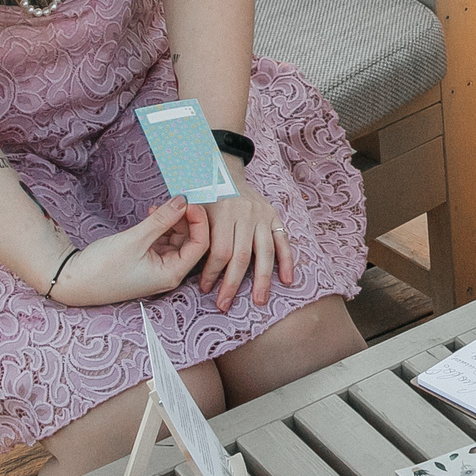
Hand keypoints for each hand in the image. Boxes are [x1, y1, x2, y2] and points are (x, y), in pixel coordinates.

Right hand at [49, 195, 210, 306]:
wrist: (72, 280)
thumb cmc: (102, 268)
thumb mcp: (135, 239)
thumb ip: (162, 220)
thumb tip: (183, 201)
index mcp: (171, 274)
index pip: (200, 245)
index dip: (199, 221)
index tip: (189, 201)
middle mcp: (169, 273)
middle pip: (191, 241)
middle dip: (185, 219)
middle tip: (175, 199)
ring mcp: (158, 268)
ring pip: (177, 239)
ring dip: (171, 222)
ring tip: (158, 208)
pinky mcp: (146, 262)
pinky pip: (162, 241)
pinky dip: (160, 227)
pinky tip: (151, 215)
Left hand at [202, 157, 296, 309]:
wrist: (223, 171)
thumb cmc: (203, 195)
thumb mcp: (193, 208)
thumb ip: (192, 232)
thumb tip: (188, 266)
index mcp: (223, 211)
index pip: (220, 251)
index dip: (212, 273)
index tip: (205, 288)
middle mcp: (246, 214)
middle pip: (242, 257)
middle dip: (232, 284)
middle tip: (224, 304)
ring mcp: (262, 216)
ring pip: (264, 253)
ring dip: (262, 280)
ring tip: (258, 300)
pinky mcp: (274, 217)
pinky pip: (283, 242)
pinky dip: (287, 262)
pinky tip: (287, 280)